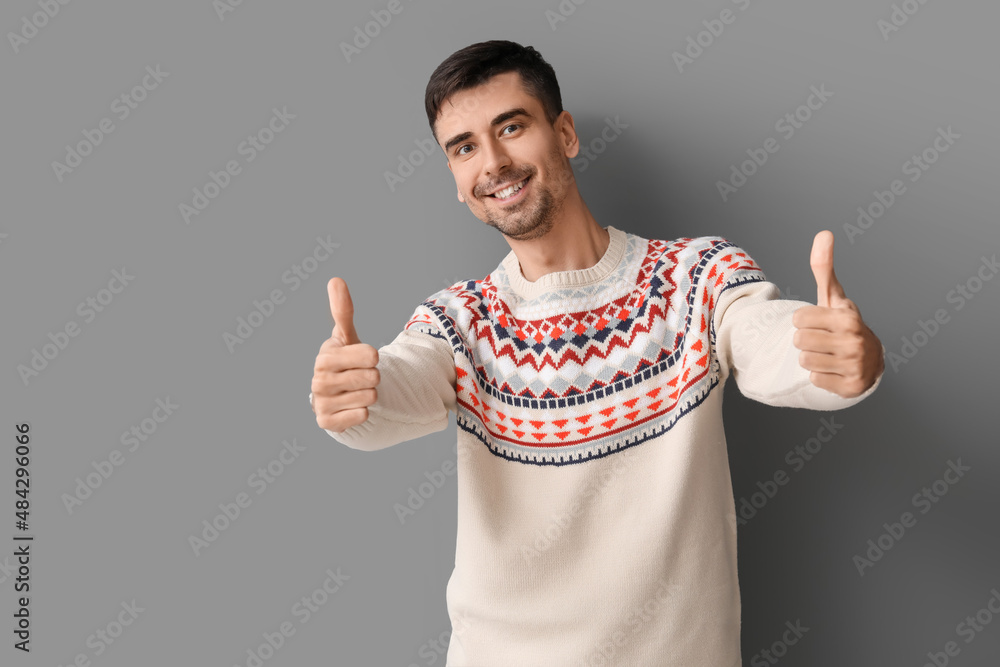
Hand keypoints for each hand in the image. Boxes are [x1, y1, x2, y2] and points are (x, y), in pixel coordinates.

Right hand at [312, 277, 379, 431]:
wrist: (334, 395)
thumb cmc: (344, 361)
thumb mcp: (346, 337)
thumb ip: (342, 311)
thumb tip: (336, 280)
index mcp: (326, 357)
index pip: (370, 356)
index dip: (373, 357)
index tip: (366, 358)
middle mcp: (319, 380)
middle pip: (371, 378)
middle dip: (372, 377)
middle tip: (361, 376)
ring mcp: (322, 402)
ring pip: (369, 397)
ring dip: (370, 394)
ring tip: (356, 390)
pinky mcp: (327, 422)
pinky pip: (361, 416)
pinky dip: (363, 411)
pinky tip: (352, 406)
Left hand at [791, 231, 883, 397]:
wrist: (870, 360)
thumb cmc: (843, 324)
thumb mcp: (833, 296)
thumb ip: (823, 267)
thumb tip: (823, 233)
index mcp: (848, 317)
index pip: (799, 319)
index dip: (804, 321)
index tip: (819, 322)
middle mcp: (854, 341)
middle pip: (799, 340)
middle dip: (806, 340)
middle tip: (823, 340)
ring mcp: (854, 365)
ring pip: (804, 360)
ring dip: (812, 358)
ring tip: (828, 354)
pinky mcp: (851, 387)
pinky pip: (814, 379)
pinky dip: (820, 375)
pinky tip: (834, 369)